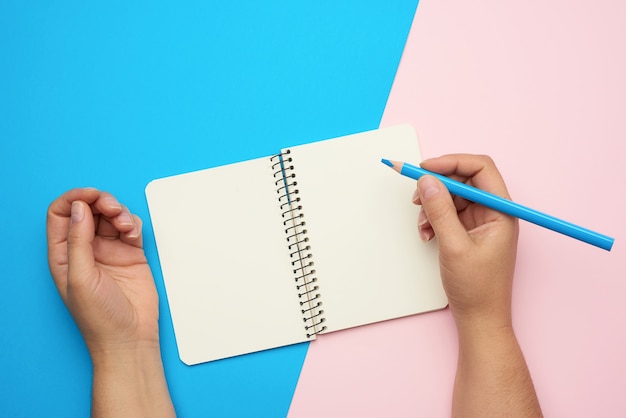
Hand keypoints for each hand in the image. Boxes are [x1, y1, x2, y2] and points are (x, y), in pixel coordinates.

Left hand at [47, 188, 158, 354]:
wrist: (130, 338)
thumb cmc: (100, 318)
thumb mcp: (81, 278)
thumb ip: (78, 241)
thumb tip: (79, 208)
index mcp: (64, 255)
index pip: (61, 214)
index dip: (74, 199)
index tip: (90, 196)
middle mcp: (86, 250)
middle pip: (89, 210)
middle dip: (100, 202)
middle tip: (111, 208)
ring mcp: (110, 251)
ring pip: (111, 215)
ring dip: (119, 211)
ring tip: (124, 224)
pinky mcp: (132, 253)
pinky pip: (131, 227)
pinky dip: (133, 223)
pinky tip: (132, 233)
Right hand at [412, 154, 518, 328]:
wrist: (479, 318)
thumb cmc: (477, 288)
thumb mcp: (454, 246)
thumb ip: (440, 211)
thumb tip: (427, 181)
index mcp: (501, 211)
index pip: (480, 169)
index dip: (452, 163)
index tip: (425, 168)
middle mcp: (493, 212)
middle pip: (463, 180)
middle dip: (437, 185)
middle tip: (416, 194)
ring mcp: (480, 222)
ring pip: (452, 197)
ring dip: (432, 205)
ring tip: (422, 223)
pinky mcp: (468, 232)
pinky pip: (447, 213)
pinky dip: (433, 219)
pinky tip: (426, 233)